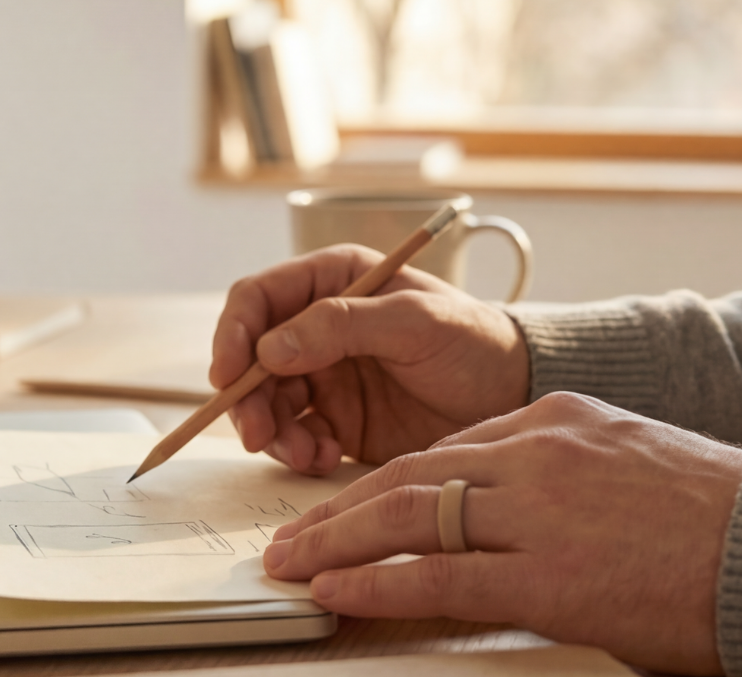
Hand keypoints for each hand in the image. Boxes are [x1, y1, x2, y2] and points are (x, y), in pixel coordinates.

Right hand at [211, 244, 528, 474]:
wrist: (514, 397)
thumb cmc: (475, 343)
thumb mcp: (417, 322)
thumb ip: (344, 325)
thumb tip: (270, 348)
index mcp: (332, 281)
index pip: (258, 299)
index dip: (232, 335)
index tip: (227, 376)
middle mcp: (317, 326)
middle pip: (250, 359)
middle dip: (246, 399)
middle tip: (259, 436)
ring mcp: (324, 374)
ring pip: (265, 403)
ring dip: (272, 432)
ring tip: (303, 454)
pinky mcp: (336, 420)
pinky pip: (293, 437)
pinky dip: (297, 452)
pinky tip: (324, 460)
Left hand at [260, 392, 741, 675]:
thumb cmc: (723, 519)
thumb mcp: (632, 466)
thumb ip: (566, 479)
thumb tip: (520, 517)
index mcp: (558, 419)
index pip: (446, 451)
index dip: (384, 485)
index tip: (348, 508)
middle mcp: (537, 454)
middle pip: (409, 476)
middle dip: (339, 511)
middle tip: (290, 536)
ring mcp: (537, 513)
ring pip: (407, 517)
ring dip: (335, 544)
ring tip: (290, 565)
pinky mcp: (546, 576)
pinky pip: (435, 577)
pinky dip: (373, 583)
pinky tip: (334, 592)